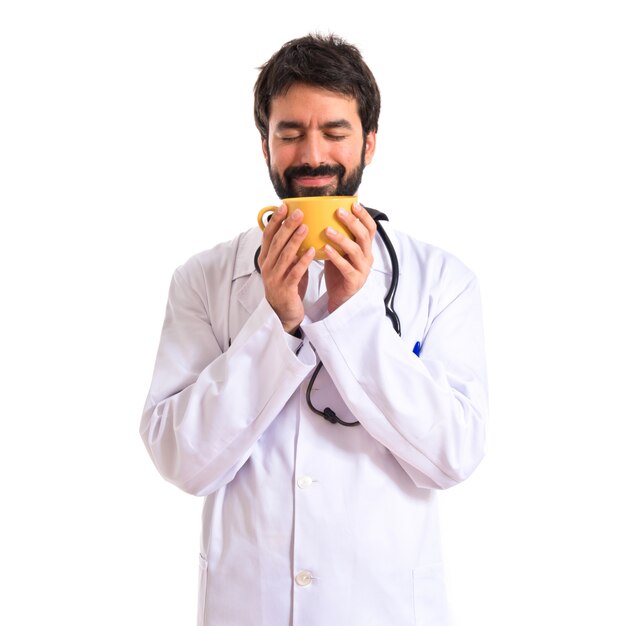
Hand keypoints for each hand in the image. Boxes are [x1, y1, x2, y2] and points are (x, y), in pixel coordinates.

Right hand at [257, 205, 314, 333]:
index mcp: (265, 259)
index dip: (275, 220)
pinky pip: (295, 272)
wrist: (284, 313)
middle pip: (276, 242)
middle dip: (287, 226)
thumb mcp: (285, 265)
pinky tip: (312, 252)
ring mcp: (274, 278)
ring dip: (296, 240)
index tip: (284, 206)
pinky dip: (303, 261)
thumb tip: (299, 227)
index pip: (268, 235)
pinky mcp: (285, 289)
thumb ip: (288, 249)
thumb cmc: (288, 285)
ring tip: (306, 227)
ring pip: (285, 255)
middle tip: (299, 212)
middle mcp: (267, 267)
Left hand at [323, 203, 376, 312]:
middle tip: (338, 212)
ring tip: (327, 230)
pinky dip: (336, 257)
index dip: (364, 215)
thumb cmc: (338, 271)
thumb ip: (337, 236)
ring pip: (356, 251)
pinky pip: (346, 268)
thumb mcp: (340, 250)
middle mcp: (367, 257)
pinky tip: (325, 249)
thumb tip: (321, 213)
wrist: (339, 298)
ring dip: (341, 238)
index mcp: (365, 248)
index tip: (354, 204)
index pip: (370, 228)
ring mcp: (362, 270)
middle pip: (364, 236)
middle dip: (352, 222)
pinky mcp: (354, 282)